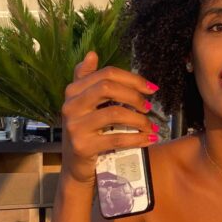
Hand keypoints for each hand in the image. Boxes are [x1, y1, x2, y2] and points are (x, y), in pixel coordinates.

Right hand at [60, 51, 158, 185]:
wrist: (76, 168)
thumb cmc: (86, 132)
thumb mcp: (84, 105)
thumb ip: (87, 79)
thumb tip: (92, 53)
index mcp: (73, 91)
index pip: (106, 74)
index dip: (132, 78)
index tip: (151, 88)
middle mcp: (70, 105)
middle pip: (108, 87)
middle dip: (134, 95)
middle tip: (149, 107)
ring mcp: (75, 126)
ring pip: (114, 112)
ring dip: (139, 119)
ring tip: (151, 126)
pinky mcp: (83, 146)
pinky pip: (116, 137)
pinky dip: (137, 138)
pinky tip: (149, 139)